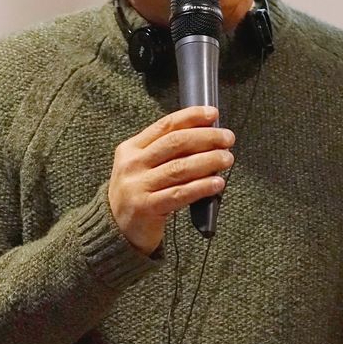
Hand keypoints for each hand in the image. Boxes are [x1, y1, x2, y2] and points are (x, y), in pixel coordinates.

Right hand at [107, 106, 234, 254]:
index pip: (165, 125)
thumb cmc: (138, 193)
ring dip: (209, 161)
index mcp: (131, 148)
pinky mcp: (146, 207)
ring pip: (180, 168)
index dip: (192, 116)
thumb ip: (167, 152)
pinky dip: (202, 187)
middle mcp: (132, 164)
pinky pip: (180, 194)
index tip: (213, 114)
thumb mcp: (142, 166)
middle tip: (227, 138)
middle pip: (175, 143)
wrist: (115, 229)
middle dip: (206, 137)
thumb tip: (207, 136)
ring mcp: (137, 186)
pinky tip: (217, 183)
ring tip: (227, 159)